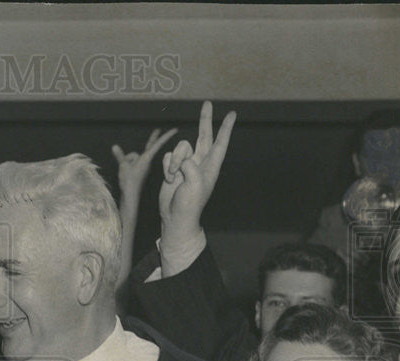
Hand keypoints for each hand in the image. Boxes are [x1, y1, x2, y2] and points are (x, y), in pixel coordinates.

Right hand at [112, 127, 177, 205]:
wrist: (130, 196)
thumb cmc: (129, 182)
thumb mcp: (123, 166)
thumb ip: (120, 156)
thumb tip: (114, 146)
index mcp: (146, 158)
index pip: (157, 144)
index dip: (166, 136)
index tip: (175, 129)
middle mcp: (147, 161)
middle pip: (149, 147)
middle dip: (153, 138)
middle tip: (158, 129)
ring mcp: (143, 166)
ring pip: (134, 156)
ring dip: (129, 160)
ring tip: (126, 171)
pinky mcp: (139, 171)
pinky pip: (132, 162)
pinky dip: (128, 164)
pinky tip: (125, 171)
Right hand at [158, 101, 235, 245]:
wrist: (174, 216)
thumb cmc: (189, 204)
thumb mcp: (194, 185)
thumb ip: (190, 166)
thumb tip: (183, 158)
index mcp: (211, 166)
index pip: (220, 143)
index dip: (226, 128)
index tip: (232, 114)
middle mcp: (200, 163)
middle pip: (203, 135)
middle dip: (205, 120)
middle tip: (207, 104)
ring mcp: (186, 165)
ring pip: (180, 148)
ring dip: (174, 161)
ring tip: (174, 177)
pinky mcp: (173, 168)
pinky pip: (168, 157)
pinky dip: (166, 167)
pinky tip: (169, 180)